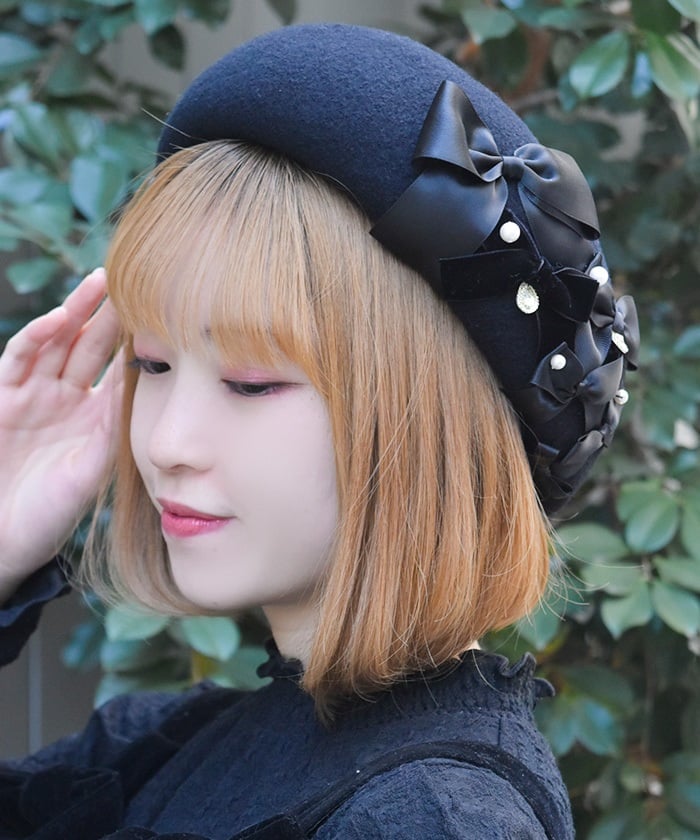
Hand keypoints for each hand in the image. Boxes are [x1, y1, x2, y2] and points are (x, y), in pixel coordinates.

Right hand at [0, 268, 121, 600]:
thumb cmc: (50, 513)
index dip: (137, 341)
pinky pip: (20, 360)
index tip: (165, 314)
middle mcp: (65, 397)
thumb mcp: (92, 469)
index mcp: (95, 414)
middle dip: (111, 313)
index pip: (119, 367)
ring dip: (76, 311)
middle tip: (137, 280)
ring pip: (58, 342)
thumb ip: (112, 430)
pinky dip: (38, 337)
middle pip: (91, 344)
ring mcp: (32, 394)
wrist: (3, 540)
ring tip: (101, 283)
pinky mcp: (1, 396)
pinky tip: (60, 319)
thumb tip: (142, 388)